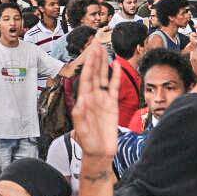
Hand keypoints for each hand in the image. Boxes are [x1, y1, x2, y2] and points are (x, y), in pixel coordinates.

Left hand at [70, 44, 117, 158]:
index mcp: (83, 100)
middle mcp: (92, 97)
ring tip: (103, 50)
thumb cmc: (87, 141)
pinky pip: (114, 87)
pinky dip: (115, 76)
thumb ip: (80, 116)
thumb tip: (82, 102)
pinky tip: (116, 65)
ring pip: (103, 77)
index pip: (86, 79)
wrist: (99, 151)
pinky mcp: (112, 104)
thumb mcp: (80, 130)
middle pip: (94, 74)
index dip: (88, 66)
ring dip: (103, 64)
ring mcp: (102, 99)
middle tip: (95, 44)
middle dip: (94, 59)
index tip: (90, 53)